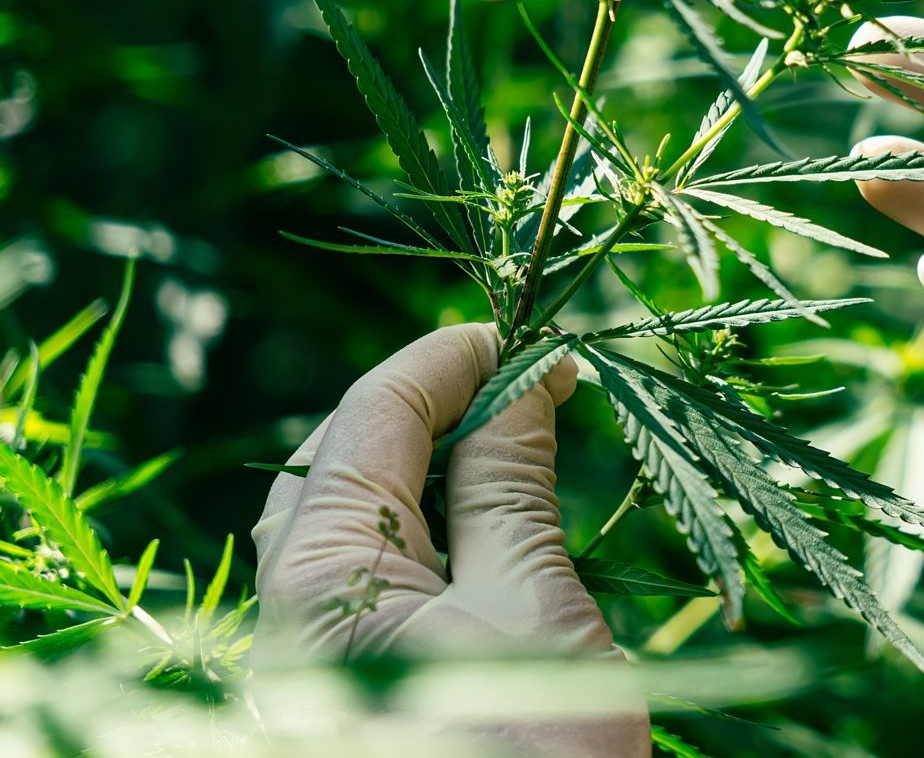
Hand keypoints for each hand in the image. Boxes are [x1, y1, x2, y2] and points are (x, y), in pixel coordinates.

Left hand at [253, 322, 647, 755]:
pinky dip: (430, 532)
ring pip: (354, 520)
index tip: (532, 333)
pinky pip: (370, 580)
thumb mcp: (532, 607)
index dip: (450, 358)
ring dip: (432, 468)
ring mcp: (312, 657)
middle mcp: (289, 612)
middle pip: (343, 459)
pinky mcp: (347, 691)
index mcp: (317, 579)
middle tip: (531, 382)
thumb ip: (511, 484)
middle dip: (432, 405)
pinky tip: (489, 528)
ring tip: (519, 442)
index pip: (370, 417)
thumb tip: (525, 376)